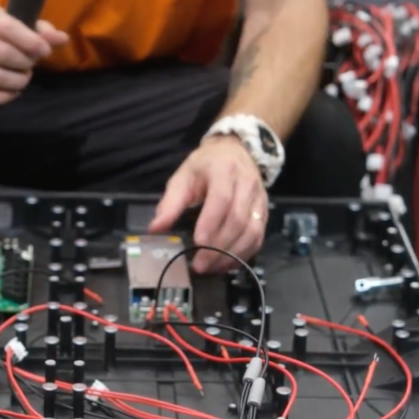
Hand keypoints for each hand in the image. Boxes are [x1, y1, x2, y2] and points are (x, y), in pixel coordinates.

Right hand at [0, 0, 67, 104]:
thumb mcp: (11, 18)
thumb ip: (38, 29)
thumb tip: (62, 39)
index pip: (8, 28)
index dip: (31, 42)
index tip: (45, 51)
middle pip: (3, 55)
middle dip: (25, 63)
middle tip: (31, 64)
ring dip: (17, 81)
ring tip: (24, 77)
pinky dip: (4, 96)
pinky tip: (13, 91)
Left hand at [149, 135, 268, 272]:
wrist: (234, 151)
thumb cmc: (204, 166)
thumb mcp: (182, 177)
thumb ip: (170, 203)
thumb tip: (155, 229)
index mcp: (223, 171)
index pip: (221, 199)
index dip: (211, 223)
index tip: (197, 243)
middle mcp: (246, 184)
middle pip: (238, 219)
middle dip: (219, 246)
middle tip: (200, 264)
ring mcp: (259, 198)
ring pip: (251, 231)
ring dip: (232, 254)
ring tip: (211, 268)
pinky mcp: (264, 211)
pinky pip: (258, 236)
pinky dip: (244, 254)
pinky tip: (227, 263)